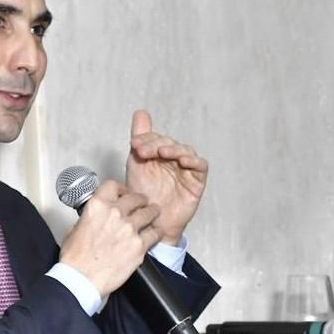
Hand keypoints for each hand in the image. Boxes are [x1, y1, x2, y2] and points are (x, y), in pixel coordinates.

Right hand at [59, 180, 160, 298]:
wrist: (81, 279)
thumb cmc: (75, 259)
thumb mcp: (75, 228)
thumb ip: (90, 218)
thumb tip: (95, 217)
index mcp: (97, 206)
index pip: (114, 185)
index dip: (121, 189)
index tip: (124, 192)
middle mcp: (115, 214)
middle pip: (136, 197)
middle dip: (139, 200)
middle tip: (141, 204)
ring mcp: (129, 229)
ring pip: (150, 212)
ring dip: (151, 213)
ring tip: (152, 215)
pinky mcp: (139, 246)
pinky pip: (155, 233)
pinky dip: (156, 233)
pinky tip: (154, 234)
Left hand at [127, 110, 207, 244]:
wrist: (150, 221)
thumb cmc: (143, 194)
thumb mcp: (136, 164)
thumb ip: (139, 139)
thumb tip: (141, 112)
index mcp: (158, 153)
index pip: (155, 138)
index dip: (146, 138)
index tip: (134, 145)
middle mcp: (173, 158)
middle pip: (169, 143)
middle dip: (156, 144)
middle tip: (143, 151)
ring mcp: (186, 168)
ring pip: (185, 151)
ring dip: (174, 149)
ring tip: (163, 153)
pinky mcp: (196, 181)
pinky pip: (200, 166)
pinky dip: (193, 161)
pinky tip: (182, 161)